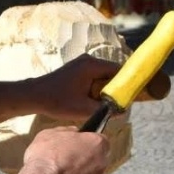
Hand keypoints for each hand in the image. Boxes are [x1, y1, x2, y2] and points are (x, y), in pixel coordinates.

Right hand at [22, 126, 110, 173]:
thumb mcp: (50, 134)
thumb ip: (66, 131)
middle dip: (83, 161)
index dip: (86, 142)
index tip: (75, 145)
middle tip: (64, 161)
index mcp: (97, 145)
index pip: (100, 140)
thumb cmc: (47, 157)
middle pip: (95, 161)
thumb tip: (72, 132)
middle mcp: (101, 165)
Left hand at [24, 54, 170, 121]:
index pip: (120, 70)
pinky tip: (99, 101)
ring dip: (108, 89)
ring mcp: (83, 65)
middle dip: (120, 87)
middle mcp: (89, 61)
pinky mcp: (78, 71)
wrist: (32, 96)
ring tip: (113, 104)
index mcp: (92, 65)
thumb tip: (122, 112)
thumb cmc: (55, 101)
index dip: (131, 81)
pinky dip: (100, 88)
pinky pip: (96, 78)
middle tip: (128, 101)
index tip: (141, 90)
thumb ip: (104, 110)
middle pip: (113, 72)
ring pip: (104, 77)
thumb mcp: (82, 109)